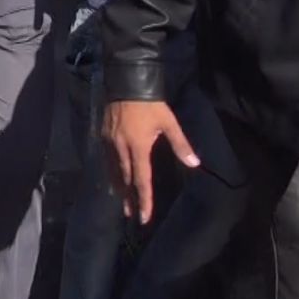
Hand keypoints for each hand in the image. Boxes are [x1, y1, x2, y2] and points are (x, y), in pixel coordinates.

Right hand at [102, 100, 199, 224]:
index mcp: (138, 147)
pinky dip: (109, 172)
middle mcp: (121, 149)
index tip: (144, 216)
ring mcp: (110, 142)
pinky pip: (106, 159)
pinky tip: (111, 176)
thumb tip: (195, 164)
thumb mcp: (168, 122)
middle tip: (130, 213)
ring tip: (121, 200)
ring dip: (118, 187)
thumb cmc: (150, 104)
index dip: (144, 200)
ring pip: (113, 171)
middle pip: (125, 179)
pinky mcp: (103, 135)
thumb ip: (181, 144)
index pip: (141, 180)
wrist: (126, 82)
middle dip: (128, 197)